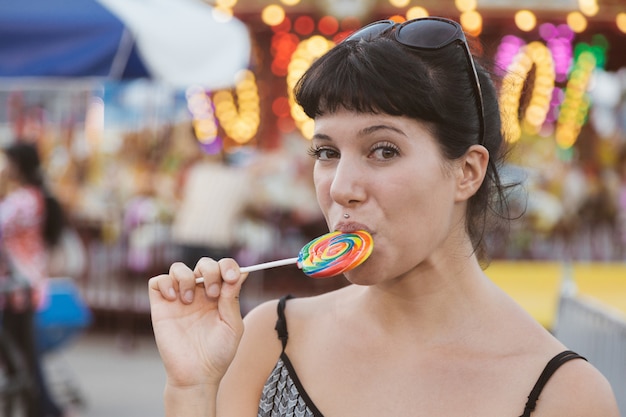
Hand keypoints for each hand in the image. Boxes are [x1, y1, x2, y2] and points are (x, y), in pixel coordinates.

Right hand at [148, 257, 246, 388]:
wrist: (197, 375)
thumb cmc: (218, 353)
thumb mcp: (232, 326)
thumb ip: (232, 299)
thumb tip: (240, 273)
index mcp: (219, 296)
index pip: (223, 268)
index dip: (228, 266)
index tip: (232, 277)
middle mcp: (199, 294)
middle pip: (203, 264)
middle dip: (210, 271)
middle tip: (212, 293)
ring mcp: (179, 299)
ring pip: (178, 268)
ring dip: (186, 277)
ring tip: (188, 300)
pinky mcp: (161, 306)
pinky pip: (157, 281)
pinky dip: (166, 283)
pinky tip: (174, 299)